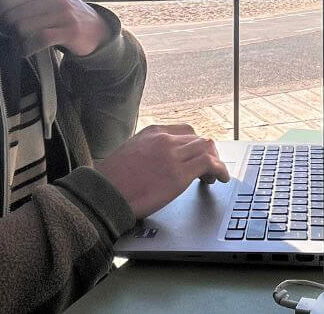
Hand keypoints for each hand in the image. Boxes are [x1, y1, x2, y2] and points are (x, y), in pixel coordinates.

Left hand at [0, 0, 108, 56]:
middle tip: (9, 38)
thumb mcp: (43, 2)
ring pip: (23, 29)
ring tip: (20, 44)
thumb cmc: (62, 16)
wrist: (96, 30)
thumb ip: (18, 0)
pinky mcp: (69, 30)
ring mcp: (62, 12)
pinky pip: (38, 40)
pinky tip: (27, 51)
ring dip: (18, 41)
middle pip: (12, 16)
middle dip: (7, 31)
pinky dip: (28, 49)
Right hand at [95, 124, 229, 218]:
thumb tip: (156, 164)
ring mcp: (173, 155)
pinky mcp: (179, 174)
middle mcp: (164, 139)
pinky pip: (210, 164)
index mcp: (151, 132)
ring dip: (214, 161)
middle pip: (198, 139)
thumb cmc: (109, 181)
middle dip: (206, 153)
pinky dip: (220, 170)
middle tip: (208, 168)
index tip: (197, 154)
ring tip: (214, 176)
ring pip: (206, 148)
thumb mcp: (128, 154)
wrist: (102, 194)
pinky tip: (221, 179)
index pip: (184, 131)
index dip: (194, 144)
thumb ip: (146, 153)